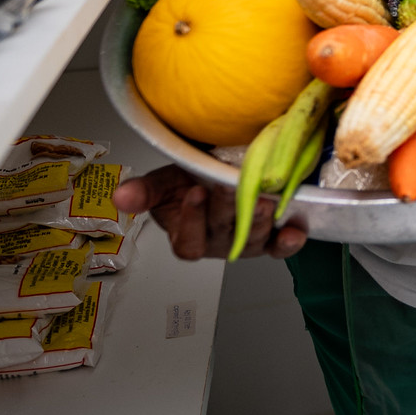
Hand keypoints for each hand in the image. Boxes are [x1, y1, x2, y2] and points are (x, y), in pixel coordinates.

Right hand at [116, 165, 306, 260]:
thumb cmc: (192, 178)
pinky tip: (296, 231)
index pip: (188, 242)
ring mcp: (247, 243)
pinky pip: (282, 247)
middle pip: (223, 235)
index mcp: (188, 236)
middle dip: (228, 210)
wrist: (223, 167)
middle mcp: (218, 243)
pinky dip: (290, 241)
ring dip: (260, 224)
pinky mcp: (273, 239)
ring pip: (254, 241)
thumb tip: (119, 196)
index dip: (192, 221)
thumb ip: (146, 191)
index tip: (195, 191)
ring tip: (265, 201)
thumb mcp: (165, 181)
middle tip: (232, 186)